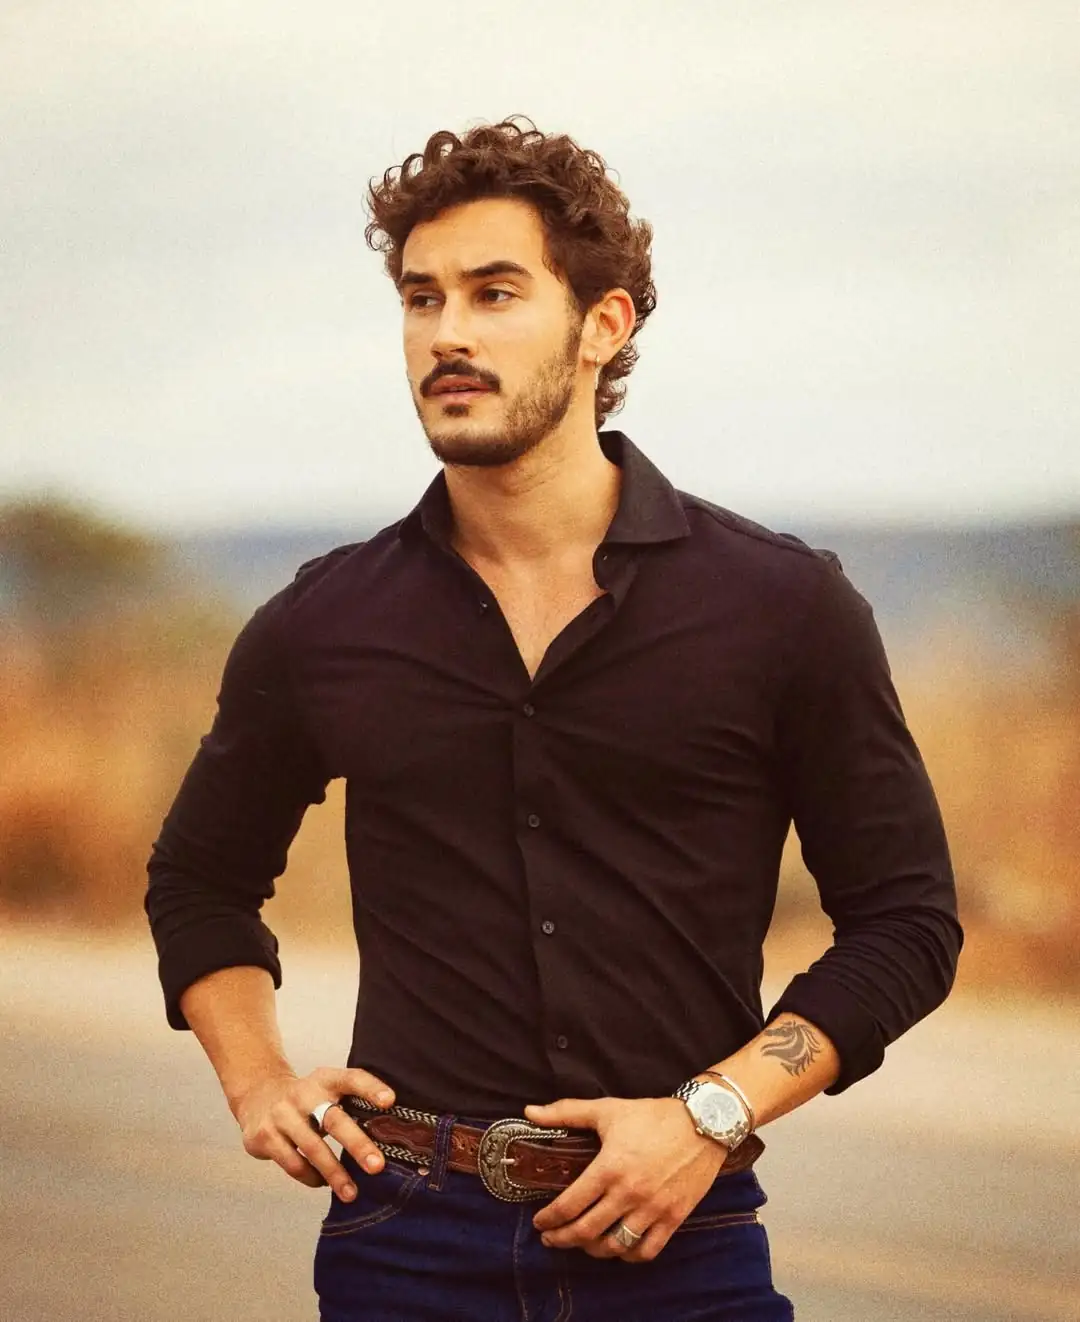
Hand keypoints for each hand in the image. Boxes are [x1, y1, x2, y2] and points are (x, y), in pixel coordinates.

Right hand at [232, 1066, 394, 1202]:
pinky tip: (323, 1183)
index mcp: (325, 1080)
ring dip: (335, 1173)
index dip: (370, 1088)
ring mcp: (282, 1115)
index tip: (390, 1101)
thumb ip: (349, 1105)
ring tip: (351, 1193)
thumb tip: (387, 1137)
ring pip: (312, 1148)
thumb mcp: (326, 1089)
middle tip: (377, 1166)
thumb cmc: (306, 1099)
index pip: (351, 1078)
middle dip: (357, 1144)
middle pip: (334, 1120)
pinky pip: (293, 1163)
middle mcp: (303, 1094)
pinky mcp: (265, 1137)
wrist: (258, 1095)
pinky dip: (311, 1177)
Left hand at [525, 1095, 726, 1262]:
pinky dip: (628, 1256)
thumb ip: (566, 1112)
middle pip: (586, 1231)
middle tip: (550, 1239)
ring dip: (592, 1250)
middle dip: (562, 1239)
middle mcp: (628, 1193)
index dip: (549, 1219)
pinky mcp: (673, 1218)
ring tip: (581, 1244)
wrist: (703, 1122)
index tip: (539, 1222)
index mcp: (609, 1167)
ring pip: (614, 1246)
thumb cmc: (653, 1116)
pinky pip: (646, 1251)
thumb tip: (530, 1111)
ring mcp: (652, 1209)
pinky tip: (618, 1249)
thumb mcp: (607, 1109)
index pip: (569, 1205)